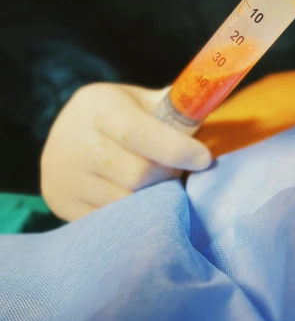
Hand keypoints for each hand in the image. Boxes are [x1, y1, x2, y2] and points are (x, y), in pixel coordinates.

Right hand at [41, 82, 211, 221]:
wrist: (64, 133)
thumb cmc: (115, 114)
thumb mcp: (138, 100)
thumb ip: (171, 108)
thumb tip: (206, 110)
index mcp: (98, 107)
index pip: (139, 133)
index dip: (176, 149)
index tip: (204, 159)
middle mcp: (75, 141)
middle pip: (138, 174)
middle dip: (168, 175)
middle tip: (177, 170)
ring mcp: (65, 176)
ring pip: (127, 202)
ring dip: (154, 197)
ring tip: (157, 184)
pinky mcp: (62, 204)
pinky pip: (110, 221)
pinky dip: (134, 214)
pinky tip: (139, 199)